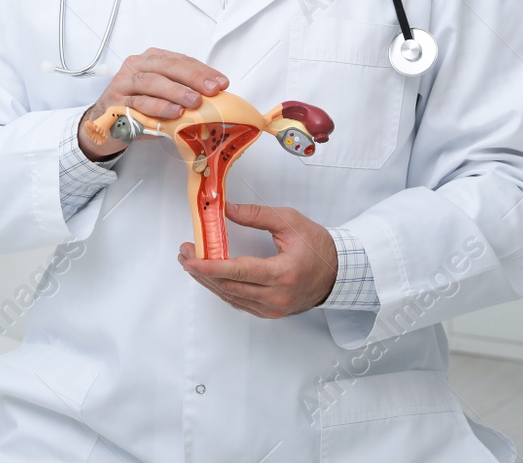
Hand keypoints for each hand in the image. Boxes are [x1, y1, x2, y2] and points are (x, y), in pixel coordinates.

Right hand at [78, 49, 226, 160]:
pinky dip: (159, 107)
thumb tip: (215, 101)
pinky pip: (140, 103)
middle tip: (212, 90)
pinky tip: (174, 113)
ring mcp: (124, 83)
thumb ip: (182, 93)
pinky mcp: (116, 102)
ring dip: (176, 92)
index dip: (202, 70)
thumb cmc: (138, 107)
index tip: (221, 82)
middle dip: (192, 77)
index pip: (179, 60)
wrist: (104, 123)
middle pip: (166, 66)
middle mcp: (136, 66)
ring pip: (152, 82)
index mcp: (151, 59)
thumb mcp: (162, 96)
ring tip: (195, 101)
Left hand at [177, 203, 337, 317]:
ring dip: (208, 280)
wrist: (338, 272)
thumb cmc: (317, 246)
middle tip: (185, 253)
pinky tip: (211, 276)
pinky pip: (240, 302)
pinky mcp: (271, 312)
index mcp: (283, 273)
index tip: (191, 259)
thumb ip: (256, 215)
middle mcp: (277, 296)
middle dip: (202, 270)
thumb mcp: (289, 221)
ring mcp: (273, 308)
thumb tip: (226, 209)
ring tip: (191, 263)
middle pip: (229, 286)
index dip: (211, 266)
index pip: (239, 272)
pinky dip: (223, 288)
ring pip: (231, 297)